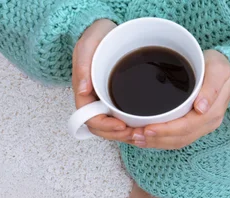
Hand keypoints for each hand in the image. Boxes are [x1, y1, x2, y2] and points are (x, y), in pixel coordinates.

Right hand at [72, 19, 143, 144]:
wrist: (111, 30)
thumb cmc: (97, 36)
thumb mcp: (88, 44)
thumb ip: (82, 65)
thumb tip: (82, 90)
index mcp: (84, 93)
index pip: (90, 119)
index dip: (105, 127)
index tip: (122, 126)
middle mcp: (95, 101)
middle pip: (103, 129)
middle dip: (119, 135)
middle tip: (138, 133)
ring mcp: (108, 102)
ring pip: (115, 128)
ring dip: (128, 133)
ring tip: (144, 132)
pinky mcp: (120, 100)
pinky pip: (125, 119)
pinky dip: (134, 125)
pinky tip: (147, 125)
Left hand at [138, 50, 229, 148]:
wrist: (228, 69)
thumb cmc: (220, 66)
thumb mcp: (218, 70)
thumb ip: (211, 88)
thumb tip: (200, 108)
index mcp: (212, 112)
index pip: (186, 127)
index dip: (166, 130)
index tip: (147, 129)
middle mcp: (207, 123)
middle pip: (179, 138)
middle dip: (155, 139)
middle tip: (133, 136)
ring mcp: (201, 126)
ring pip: (176, 141)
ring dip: (155, 143)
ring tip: (135, 139)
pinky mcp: (194, 125)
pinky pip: (177, 138)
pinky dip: (160, 139)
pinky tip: (146, 136)